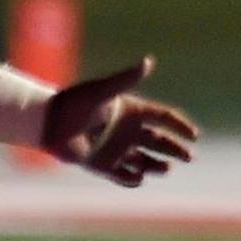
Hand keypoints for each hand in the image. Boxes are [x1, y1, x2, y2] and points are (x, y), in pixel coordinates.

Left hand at [42, 57, 198, 187]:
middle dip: (176, 149)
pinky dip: (132, 179)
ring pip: (145, 160)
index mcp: (132, 111)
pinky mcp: (103, 165)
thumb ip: (126, 78)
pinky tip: (139, 178)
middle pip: (160, 141)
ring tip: (165, 168)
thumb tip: (149, 61)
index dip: (180, 126)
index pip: (164, 117)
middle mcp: (128, 130)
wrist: (46, 123)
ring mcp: (116, 149)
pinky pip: (123, 176)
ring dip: (157, 165)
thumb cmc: (74, 102)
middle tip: (189, 157)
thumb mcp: (103, 90)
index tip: (194, 135)